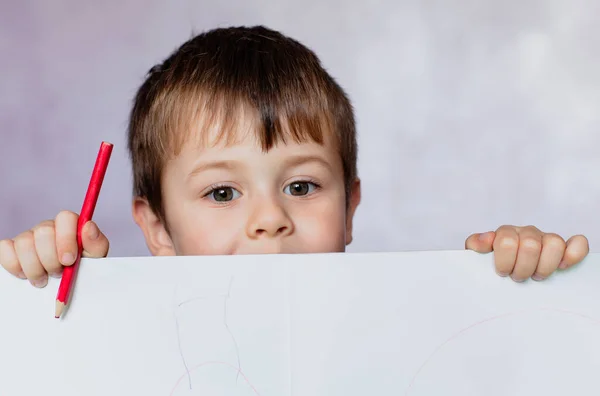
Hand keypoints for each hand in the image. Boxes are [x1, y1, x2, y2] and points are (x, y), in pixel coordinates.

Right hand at [0, 210, 108, 287]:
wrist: (65, 288)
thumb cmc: (83, 270)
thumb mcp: (96, 259)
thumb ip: (96, 244)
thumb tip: (89, 226)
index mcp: (70, 226)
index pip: (65, 217)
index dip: (66, 239)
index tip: (69, 261)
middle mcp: (48, 228)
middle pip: (43, 232)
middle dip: (51, 258)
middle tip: (58, 274)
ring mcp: (28, 237)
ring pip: (24, 243)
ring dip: (34, 267)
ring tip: (44, 279)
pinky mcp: (11, 248)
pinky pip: (5, 249)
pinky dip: (14, 265)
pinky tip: (25, 275)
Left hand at [465, 225, 588, 280]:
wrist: (500, 267)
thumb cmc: (491, 263)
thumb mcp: (477, 255)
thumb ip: (475, 245)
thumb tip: (484, 240)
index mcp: (505, 233)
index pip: (506, 241)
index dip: (504, 261)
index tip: (502, 273)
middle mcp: (526, 233)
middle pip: (530, 245)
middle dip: (523, 267)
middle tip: (518, 277)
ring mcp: (545, 239)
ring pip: (554, 243)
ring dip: (544, 266)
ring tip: (536, 276)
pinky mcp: (562, 248)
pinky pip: (576, 244)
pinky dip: (574, 254)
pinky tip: (563, 266)